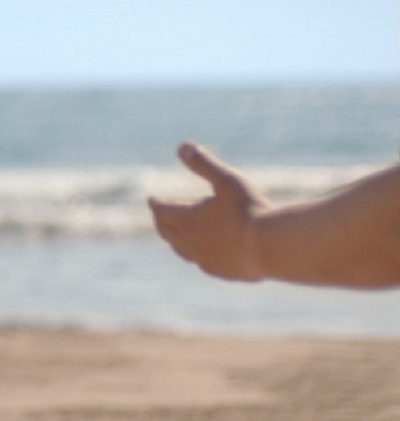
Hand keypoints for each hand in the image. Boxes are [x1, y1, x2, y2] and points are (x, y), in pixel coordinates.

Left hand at [147, 142, 269, 280]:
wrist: (272, 246)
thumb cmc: (250, 210)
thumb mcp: (228, 180)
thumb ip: (204, 164)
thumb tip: (182, 145)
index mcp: (189, 218)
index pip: (164, 210)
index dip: (157, 204)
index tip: (152, 199)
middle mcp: (191, 241)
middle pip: (168, 231)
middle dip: (161, 221)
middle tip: (158, 215)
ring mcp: (205, 259)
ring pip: (181, 250)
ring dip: (174, 240)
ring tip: (173, 236)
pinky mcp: (220, 271)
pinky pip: (201, 263)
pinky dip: (195, 255)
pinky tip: (200, 256)